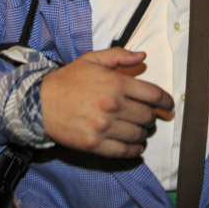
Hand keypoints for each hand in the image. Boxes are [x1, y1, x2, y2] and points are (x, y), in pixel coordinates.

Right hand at [41, 48, 174, 158]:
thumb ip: (120, 56)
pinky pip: (124, 152)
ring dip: (144, 133)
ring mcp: (104, 127)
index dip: (166, 102)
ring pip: (139, 135)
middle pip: (148, 116)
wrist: (39, 103)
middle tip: (147, 117)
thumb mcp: (92, 59)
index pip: (154, 95)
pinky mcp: (94, 145)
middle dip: (151, 117)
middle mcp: (113, 106)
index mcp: (116, 83)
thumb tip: (142, 56)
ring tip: (140, 131)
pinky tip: (135, 146)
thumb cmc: (67, 80)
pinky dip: (134, 150)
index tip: (168, 105)